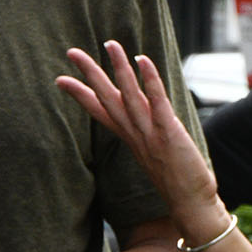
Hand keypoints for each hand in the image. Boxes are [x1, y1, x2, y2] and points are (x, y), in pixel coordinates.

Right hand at [56, 42, 225, 240]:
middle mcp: (136, 136)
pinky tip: (144, 61)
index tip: (60, 79)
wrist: (191, 206)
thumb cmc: (179, 182)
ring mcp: (150, 135)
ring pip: (129, 96)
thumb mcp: (157, 155)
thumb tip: (151, 121)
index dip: (81, 96)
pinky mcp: (169, 134)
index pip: (101, 113)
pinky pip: (157, 103)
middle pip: (108, 100)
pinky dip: (150, 81)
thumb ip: (149, 136)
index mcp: (131, 140)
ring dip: (119, 69)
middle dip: (90, 75)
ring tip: (110, 45)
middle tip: (72, 52)